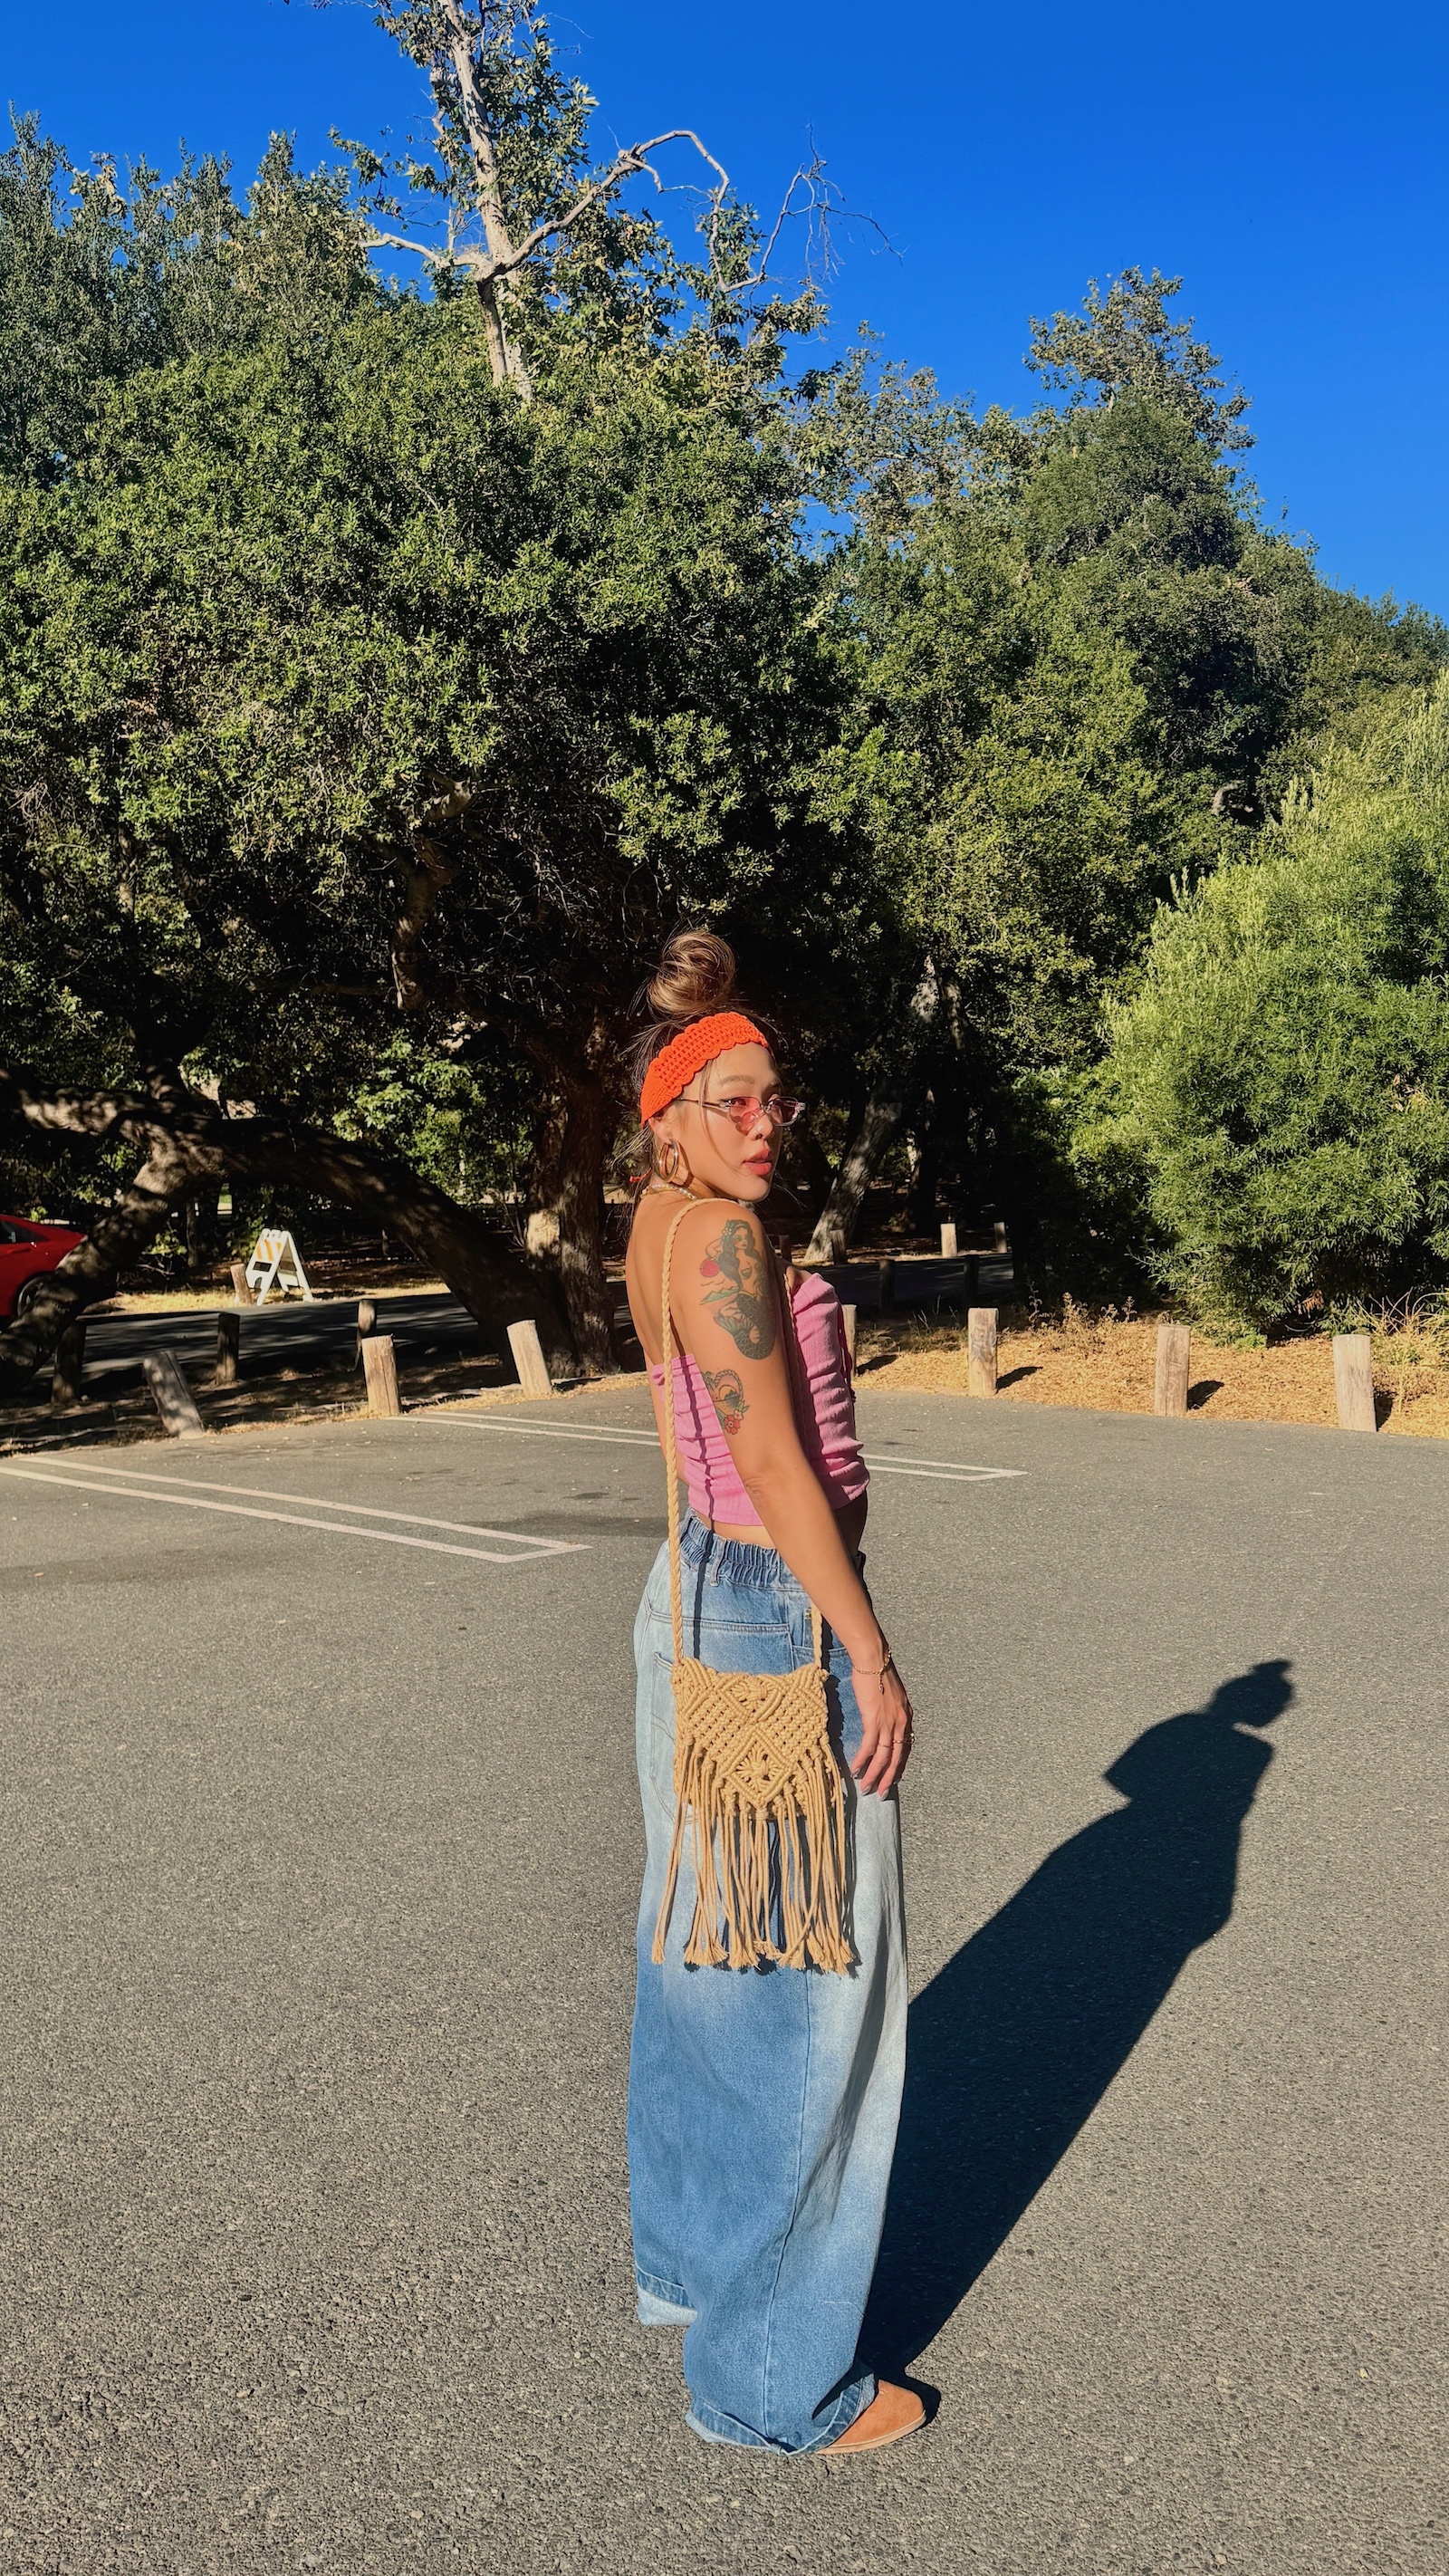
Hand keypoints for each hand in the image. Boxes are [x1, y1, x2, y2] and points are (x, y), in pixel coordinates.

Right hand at [849, 1657, 912, 1795]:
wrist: (873, 1659)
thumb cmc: (879, 1672)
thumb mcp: (892, 1695)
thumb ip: (890, 1711)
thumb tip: (882, 1721)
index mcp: (907, 1717)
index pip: (905, 1747)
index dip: (898, 1765)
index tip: (892, 1778)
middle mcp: (901, 1723)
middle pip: (896, 1757)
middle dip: (888, 1777)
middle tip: (882, 1793)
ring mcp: (888, 1722)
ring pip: (883, 1756)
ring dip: (874, 1774)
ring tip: (867, 1788)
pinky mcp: (874, 1720)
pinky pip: (869, 1746)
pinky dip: (863, 1760)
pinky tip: (856, 1770)